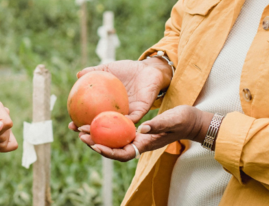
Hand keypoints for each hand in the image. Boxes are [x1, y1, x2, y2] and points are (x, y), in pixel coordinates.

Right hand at [69, 59, 171, 129]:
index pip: (93, 118)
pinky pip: (133, 119)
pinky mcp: (141, 111)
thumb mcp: (108, 69)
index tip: (71, 125)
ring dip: (107, 134)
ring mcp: (129, 114)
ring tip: (97, 135)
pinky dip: (125, 122)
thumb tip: (78, 74)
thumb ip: (94, 71)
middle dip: (92, 135)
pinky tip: (116, 123)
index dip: (81, 123)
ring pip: (117, 128)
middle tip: (81, 135)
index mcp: (108, 106)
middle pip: (103, 128)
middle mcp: (118, 113)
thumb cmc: (127, 70)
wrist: (148, 68)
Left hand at [77, 106, 213, 161]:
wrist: (189, 119)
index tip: (95, 146)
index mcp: (145, 144)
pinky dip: (104, 124)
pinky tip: (93, 115)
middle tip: (79, 132)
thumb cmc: (182, 120)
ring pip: (111, 138)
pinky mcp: (134, 127)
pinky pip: (116, 128)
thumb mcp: (171, 120)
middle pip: (112, 147)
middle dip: (94, 142)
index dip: (108, 152)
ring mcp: (135, 135)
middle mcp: (137, 141)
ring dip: (95, 133)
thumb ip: (158, 125)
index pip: (123, 153)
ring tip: (79, 125)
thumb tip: (141, 127)